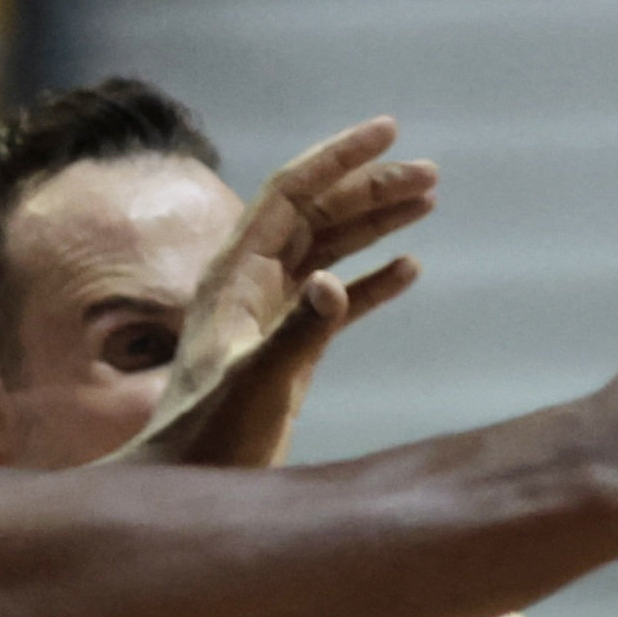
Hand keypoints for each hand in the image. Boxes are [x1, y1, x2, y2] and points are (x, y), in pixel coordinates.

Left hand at [126, 118, 435, 471]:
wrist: (187, 486)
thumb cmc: (211, 438)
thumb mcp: (256, 384)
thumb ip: (296, 333)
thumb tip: (333, 282)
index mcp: (235, 274)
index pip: (291, 193)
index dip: (339, 158)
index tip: (390, 130)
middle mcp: (251, 283)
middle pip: (317, 213)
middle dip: (371, 188)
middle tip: (430, 174)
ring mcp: (270, 314)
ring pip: (329, 248)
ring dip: (376, 223)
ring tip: (429, 201)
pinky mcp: (288, 348)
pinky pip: (337, 299)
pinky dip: (373, 279)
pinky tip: (408, 268)